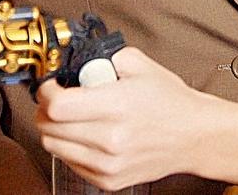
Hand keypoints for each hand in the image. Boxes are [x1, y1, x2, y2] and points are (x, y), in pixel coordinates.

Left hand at [35, 46, 209, 190]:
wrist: (193, 136)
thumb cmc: (170, 101)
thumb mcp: (141, 65)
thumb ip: (107, 57)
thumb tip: (81, 60)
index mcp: (118, 106)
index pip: (59, 106)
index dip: (46, 92)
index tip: (50, 84)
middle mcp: (110, 139)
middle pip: (50, 128)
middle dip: (45, 109)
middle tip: (56, 97)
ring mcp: (108, 164)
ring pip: (55, 147)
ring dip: (55, 128)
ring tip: (71, 115)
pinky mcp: (108, 181)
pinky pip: (70, 163)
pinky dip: (70, 146)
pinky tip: (86, 133)